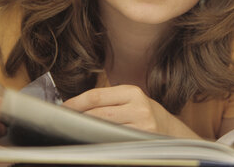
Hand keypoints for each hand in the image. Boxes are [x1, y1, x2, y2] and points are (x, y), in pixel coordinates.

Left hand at [63, 85, 199, 137]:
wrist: (170, 130)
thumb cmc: (144, 113)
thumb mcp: (130, 100)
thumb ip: (108, 100)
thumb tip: (75, 106)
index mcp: (132, 92)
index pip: (96, 96)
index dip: (76, 103)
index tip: (63, 109)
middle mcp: (138, 107)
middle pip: (98, 113)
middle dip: (78, 118)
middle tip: (63, 122)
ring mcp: (141, 125)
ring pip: (104, 128)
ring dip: (87, 131)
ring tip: (76, 131)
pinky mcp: (141, 140)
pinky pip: (114, 140)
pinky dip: (101, 140)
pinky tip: (94, 140)